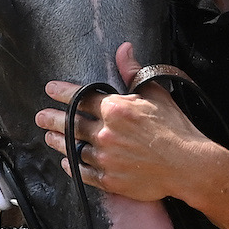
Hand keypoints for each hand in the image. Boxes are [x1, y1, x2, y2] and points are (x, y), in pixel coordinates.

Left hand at [34, 43, 209, 202]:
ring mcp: (106, 158)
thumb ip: (133, 72)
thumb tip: (124, 48)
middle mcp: (105, 133)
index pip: (80, 97)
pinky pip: (84, 173)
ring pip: (74, 149)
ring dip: (59, 142)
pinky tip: (66, 163)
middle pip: (70, 124)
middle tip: (40, 117)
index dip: (62, 93)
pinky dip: (72, 167)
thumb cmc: (175, 128)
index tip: (50, 90)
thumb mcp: (155, 93)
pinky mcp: (110, 180)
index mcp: (115, 109)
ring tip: (48, 137)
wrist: (189, 165)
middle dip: (51, 119)